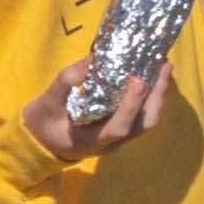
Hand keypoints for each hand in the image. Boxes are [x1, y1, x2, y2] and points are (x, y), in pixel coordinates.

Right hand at [21, 59, 171, 161]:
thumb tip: (93, 58)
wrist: (40, 142)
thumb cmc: (42, 123)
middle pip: (143, 125)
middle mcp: (110, 144)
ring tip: (162, 68)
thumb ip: (67, 81)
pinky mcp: (120, 132)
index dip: (131, 105)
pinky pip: (142, 116)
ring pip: (146, 121)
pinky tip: (151, 78)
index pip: (118, 128)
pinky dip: (150, 97)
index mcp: (90, 141)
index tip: (138, 79)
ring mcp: (118, 140)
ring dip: (158, 95)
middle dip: (157, 96)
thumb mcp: (47, 102)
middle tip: (163, 66)